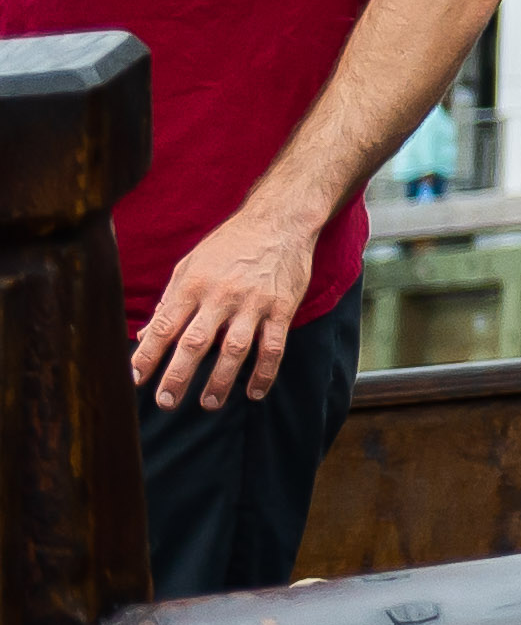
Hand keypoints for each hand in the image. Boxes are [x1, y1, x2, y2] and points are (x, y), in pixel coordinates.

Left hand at [130, 200, 315, 411]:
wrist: (278, 221)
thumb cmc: (229, 244)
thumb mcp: (191, 265)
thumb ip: (170, 300)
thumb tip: (146, 334)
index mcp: (193, 284)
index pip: (164, 326)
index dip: (147, 355)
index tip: (134, 380)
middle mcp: (221, 295)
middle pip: (195, 342)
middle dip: (177, 376)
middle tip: (166, 401)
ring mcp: (254, 303)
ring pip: (234, 349)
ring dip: (220, 380)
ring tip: (208, 403)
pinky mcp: (282, 308)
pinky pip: (273, 346)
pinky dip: (264, 373)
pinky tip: (254, 392)